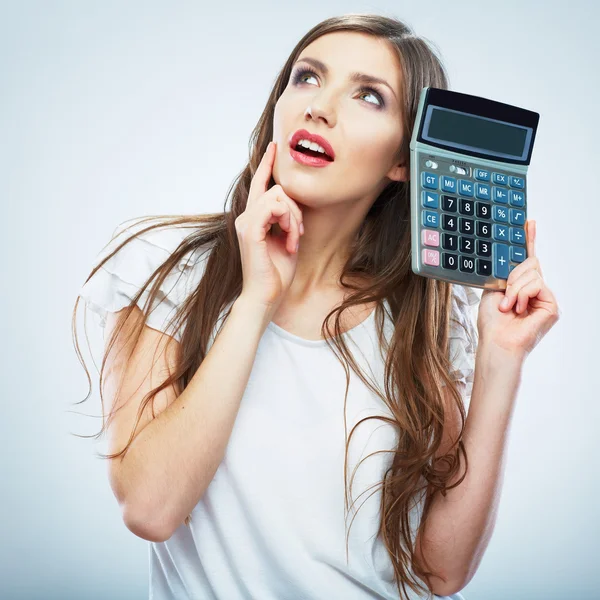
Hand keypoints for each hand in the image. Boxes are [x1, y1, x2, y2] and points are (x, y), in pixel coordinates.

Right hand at [234, 141, 303, 309]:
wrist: (266, 296)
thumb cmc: (277, 273)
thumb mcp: (287, 240)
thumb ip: (287, 220)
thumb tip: (293, 206)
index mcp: (253, 219)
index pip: (260, 185)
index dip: (267, 164)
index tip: (274, 146)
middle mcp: (245, 217)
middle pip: (277, 190)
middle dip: (296, 210)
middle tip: (298, 235)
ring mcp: (245, 222)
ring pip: (278, 196)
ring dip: (294, 219)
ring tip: (294, 240)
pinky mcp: (250, 230)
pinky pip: (275, 207)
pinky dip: (289, 223)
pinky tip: (290, 241)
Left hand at [477, 220, 560, 359]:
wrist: (496, 342)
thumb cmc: (492, 322)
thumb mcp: (493, 291)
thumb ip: (504, 274)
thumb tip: (512, 257)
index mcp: (520, 286)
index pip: (527, 260)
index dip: (529, 240)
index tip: (529, 222)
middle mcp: (535, 291)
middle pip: (530, 264)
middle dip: (513, 277)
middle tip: (503, 295)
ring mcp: (545, 298)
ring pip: (532, 273)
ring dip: (515, 289)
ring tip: (508, 307)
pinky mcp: (552, 306)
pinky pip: (538, 285)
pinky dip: (523, 295)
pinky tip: (518, 309)